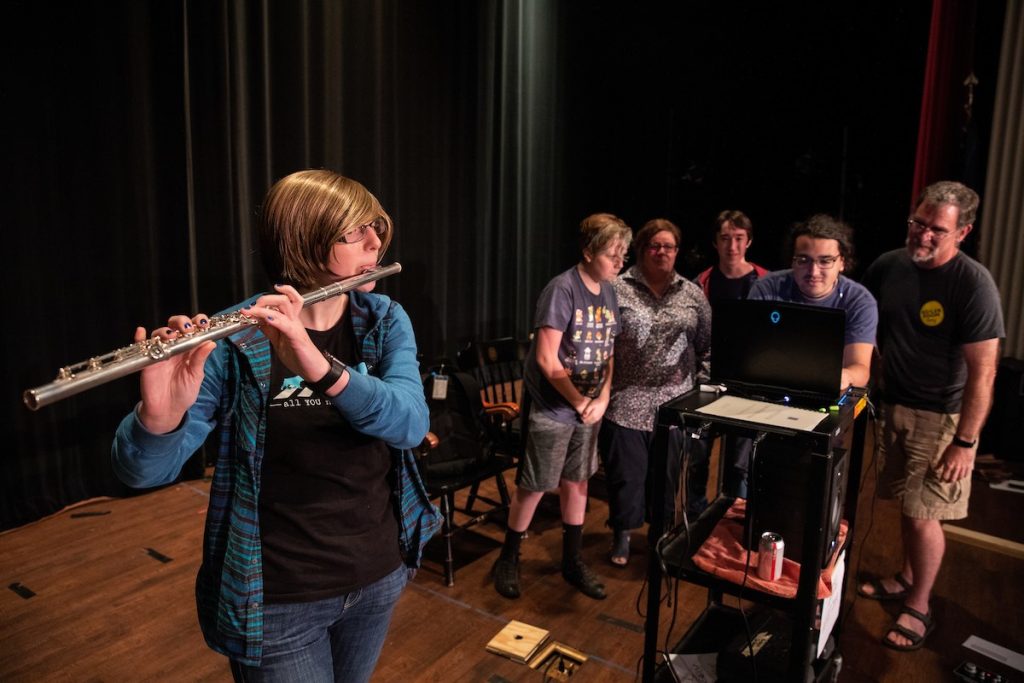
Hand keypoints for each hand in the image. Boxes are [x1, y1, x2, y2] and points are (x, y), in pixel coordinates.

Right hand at [137, 315, 215, 433]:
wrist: (167, 410)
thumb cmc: (183, 393)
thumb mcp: (195, 376)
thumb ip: (200, 359)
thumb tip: (211, 342)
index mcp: (190, 350)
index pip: (194, 330)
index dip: (198, 323)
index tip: (203, 323)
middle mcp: (175, 348)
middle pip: (176, 326)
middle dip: (182, 322)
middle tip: (187, 329)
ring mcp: (160, 352)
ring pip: (160, 333)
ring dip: (165, 330)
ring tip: (171, 336)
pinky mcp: (147, 360)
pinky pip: (141, 345)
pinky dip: (139, 337)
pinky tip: (141, 332)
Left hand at [240, 285, 331, 381]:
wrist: (313, 369)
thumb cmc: (299, 356)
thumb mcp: (278, 342)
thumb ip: (270, 331)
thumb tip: (257, 321)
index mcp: (290, 320)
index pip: (283, 300)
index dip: (267, 298)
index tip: (251, 304)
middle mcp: (294, 320)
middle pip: (283, 299)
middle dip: (265, 298)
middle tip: (251, 306)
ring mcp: (296, 327)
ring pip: (285, 305)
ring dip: (266, 305)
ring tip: (253, 310)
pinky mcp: (297, 337)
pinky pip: (286, 325)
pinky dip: (275, 320)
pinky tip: (266, 319)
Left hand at [580, 394, 607, 424]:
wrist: (604, 401)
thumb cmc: (597, 402)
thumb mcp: (591, 405)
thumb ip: (587, 411)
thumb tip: (583, 416)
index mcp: (593, 416)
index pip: (586, 420)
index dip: (582, 419)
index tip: (580, 416)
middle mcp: (596, 418)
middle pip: (588, 422)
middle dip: (584, 420)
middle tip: (581, 417)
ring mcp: (598, 418)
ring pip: (591, 422)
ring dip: (588, 421)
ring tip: (585, 417)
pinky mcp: (599, 417)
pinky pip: (594, 421)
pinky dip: (591, 420)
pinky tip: (589, 417)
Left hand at [937, 441, 974, 481]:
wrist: (963, 443)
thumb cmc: (952, 448)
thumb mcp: (944, 455)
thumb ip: (940, 463)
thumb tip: (935, 469)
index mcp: (949, 465)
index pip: (945, 476)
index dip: (942, 479)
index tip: (941, 480)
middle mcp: (956, 468)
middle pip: (953, 478)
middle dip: (949, 481)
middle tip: (947, 482)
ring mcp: (963, 467)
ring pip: (960, 477)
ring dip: (956, 479)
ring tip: (954, 479)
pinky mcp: (969, 465)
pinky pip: (967, 474)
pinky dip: (964, 476)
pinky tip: (962, 476)